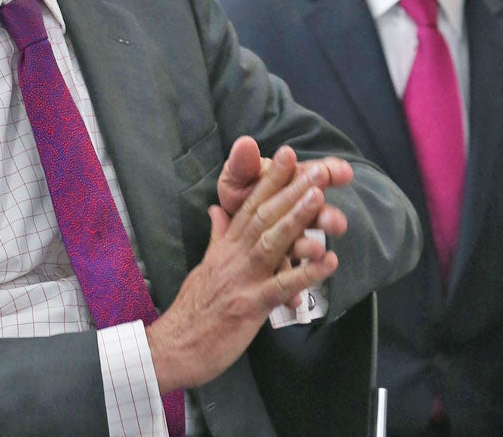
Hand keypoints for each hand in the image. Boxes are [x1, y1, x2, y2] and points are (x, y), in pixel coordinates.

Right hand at [146, 143, 343, 392]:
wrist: (173, 346)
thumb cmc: (193, 310)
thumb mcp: (204, 266)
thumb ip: (217, 237)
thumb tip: (216, 210)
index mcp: (225, 247)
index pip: (249, 205)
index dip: (270, 179)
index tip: (289, 156)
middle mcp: (234, 257)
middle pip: (264, 215)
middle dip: (290, 190)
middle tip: (316, 168)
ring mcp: (242, 279)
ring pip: (271, 242)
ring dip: (296, 219)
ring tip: (319, 198)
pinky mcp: (249, 306)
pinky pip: (280, 286)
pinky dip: (305, 273)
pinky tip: (328, 262)